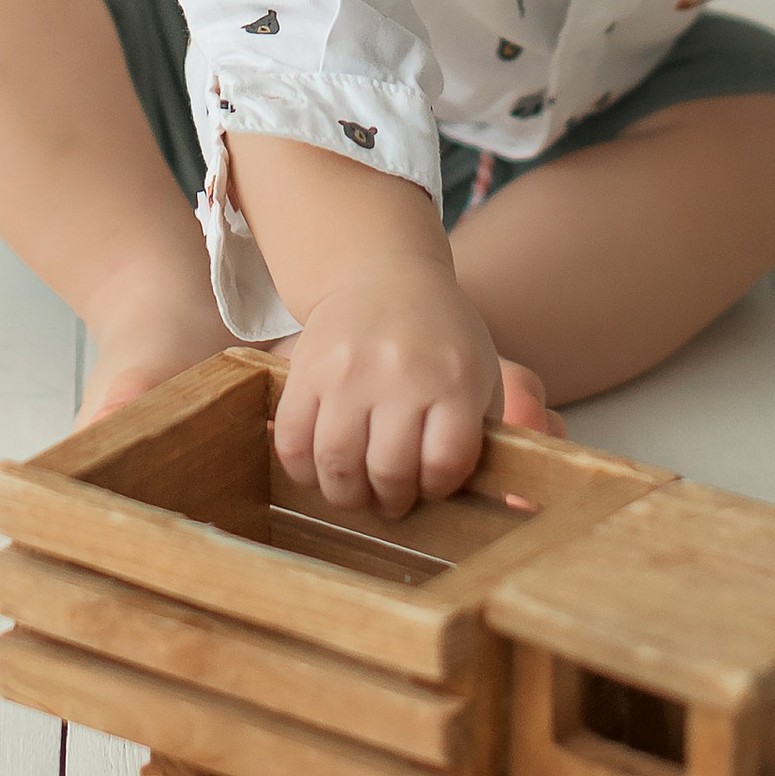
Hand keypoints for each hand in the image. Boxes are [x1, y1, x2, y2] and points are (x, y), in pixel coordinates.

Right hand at [275, 261, 510, 516]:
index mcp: (454, 378)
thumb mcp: (481, 373)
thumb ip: (481, 432)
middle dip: (391, 500)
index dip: (438, 488)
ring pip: (337, 465)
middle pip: (389, 471)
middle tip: (391, 498)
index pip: (445, 463)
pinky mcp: (305, 371)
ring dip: (346, 494)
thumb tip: (479, 498)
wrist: (382, 275)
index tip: (431, 484)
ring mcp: (348, 371)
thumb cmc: (439, 337)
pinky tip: (320, 469)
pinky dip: (303, 472)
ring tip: (356, 489)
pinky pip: (293, 443)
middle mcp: (401, 373)